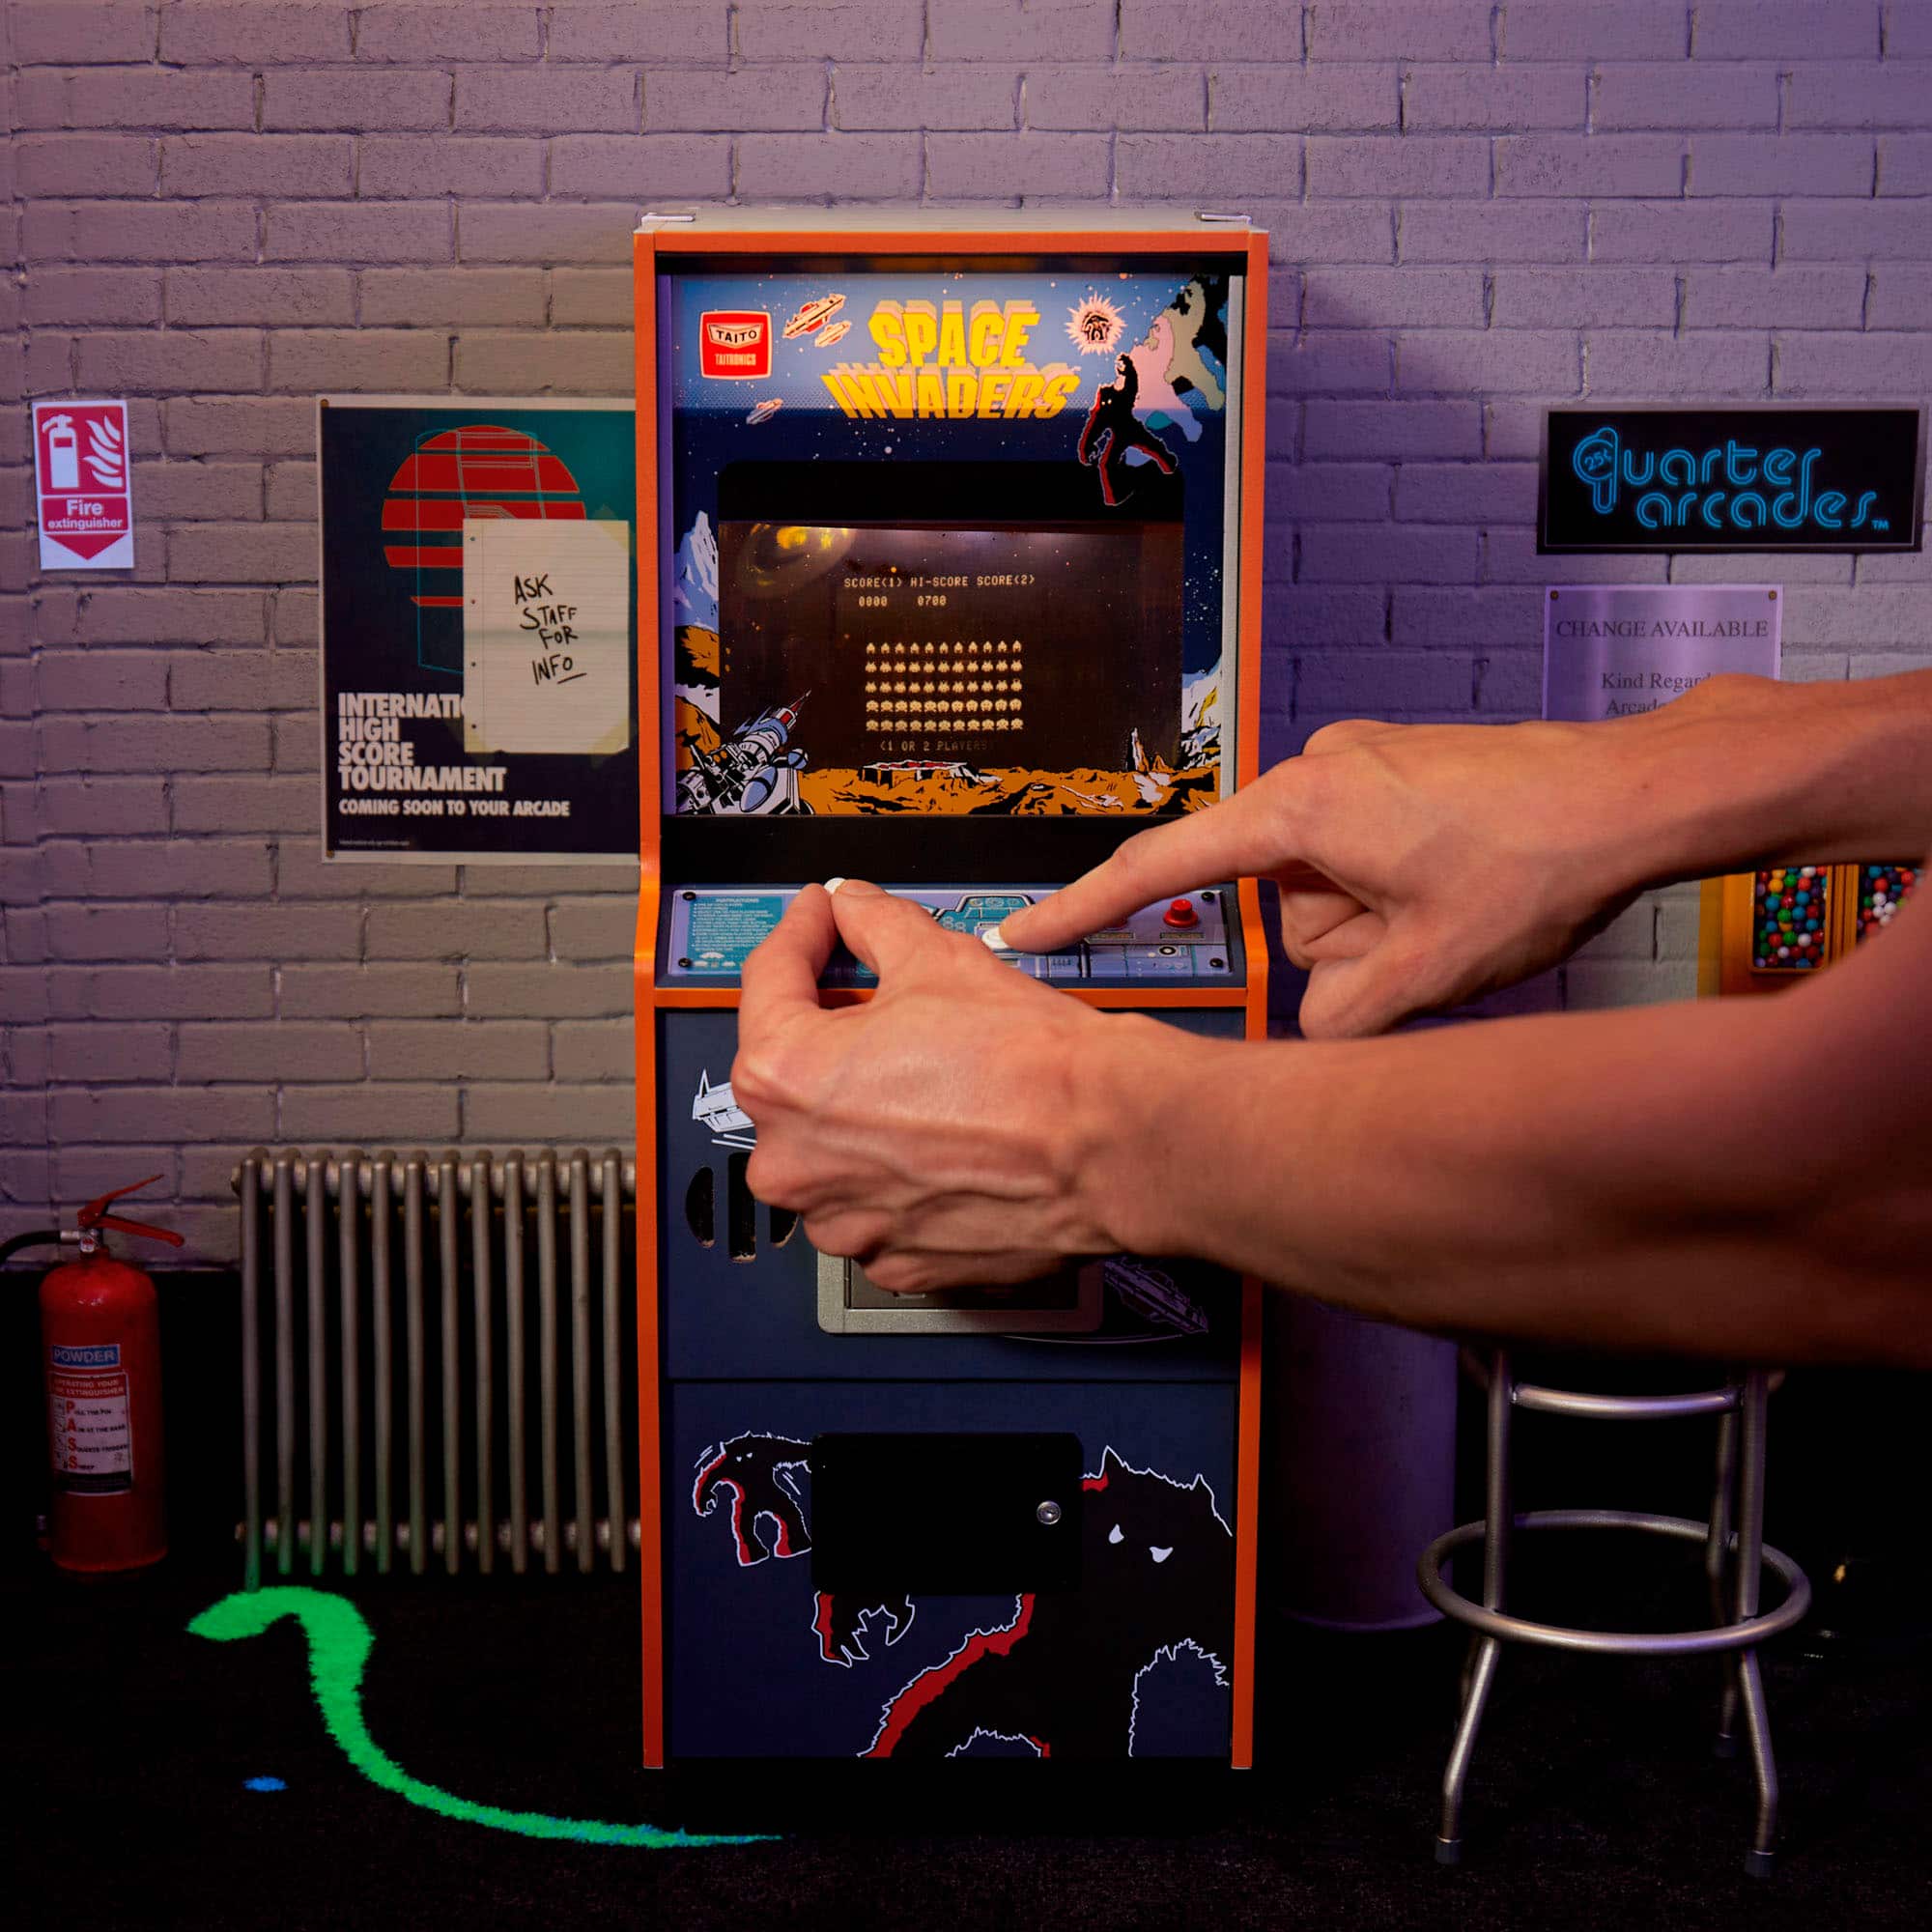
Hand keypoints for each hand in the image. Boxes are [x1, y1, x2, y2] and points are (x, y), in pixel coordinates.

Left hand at [732, 881, 1134, 1290]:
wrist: (1108, 1142)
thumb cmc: (1029, 1065)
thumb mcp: (937, 957)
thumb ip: (873, 924)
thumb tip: (854, 907)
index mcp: (784, 1077)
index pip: (768, 983)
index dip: (801, 933)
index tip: (820, 917)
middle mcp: (794, 1162)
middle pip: (793, 1073)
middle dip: (832, 1026)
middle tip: (882, 992)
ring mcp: (843, 1222)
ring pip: (834, 1146)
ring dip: (864, 1108)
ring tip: (927, 1074)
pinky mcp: (895, 1261)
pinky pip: (877, 1201)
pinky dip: (899, 1169)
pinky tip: (944, 1135)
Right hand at [999, 715, 1647, 1037]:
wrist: (1636, 793)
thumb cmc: (1537, 860)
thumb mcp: (1424, 972)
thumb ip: (1334, 1020)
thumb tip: (1311, 1027)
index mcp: (1299, 810)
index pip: (1162, 869)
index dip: (1084, 910)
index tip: (1024, 934)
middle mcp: (1315, 773)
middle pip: (1274, 903)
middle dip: (1339, 940)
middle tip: (1426, 937)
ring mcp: (1357, 766)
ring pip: (1325, 890)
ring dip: (1375, 921)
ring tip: (1458, 907)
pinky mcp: (1394, 771)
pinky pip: (1360, 858)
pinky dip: (1397, 892)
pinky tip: (1462, 886)